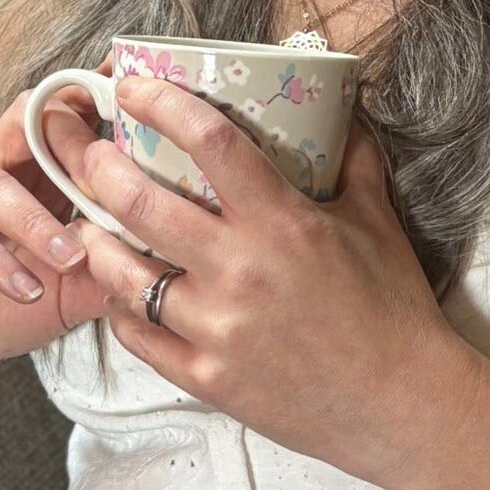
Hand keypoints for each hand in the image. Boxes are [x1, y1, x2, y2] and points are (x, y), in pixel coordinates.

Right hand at [0, 60, 115, 375]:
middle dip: (69, 136)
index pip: (64, 119)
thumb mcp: (68, 291)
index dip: (97, 103)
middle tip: (110, 162)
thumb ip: (109, 270)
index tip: (136, 94)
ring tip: (71, 257)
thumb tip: (169, 264)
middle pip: (25, 124)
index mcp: (32, 172)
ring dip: (37, 221)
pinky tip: (24, 288)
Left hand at [67, 75, 481, 489]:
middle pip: (142, 204)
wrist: (402, 403)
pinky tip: (119, 288)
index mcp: (283, 223)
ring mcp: (216, 329)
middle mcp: (240, 271)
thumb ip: (355, 159)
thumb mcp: (377, 220)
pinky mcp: (205, 378)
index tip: (135, 86)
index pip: (211, 143)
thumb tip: (345, 108)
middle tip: (90, 152)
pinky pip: (137, 335)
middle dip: (101, 168)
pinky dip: (119, 305)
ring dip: (96, 239)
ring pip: (123, 273)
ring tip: (88, 221)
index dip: (163, 104)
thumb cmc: (393, 307)